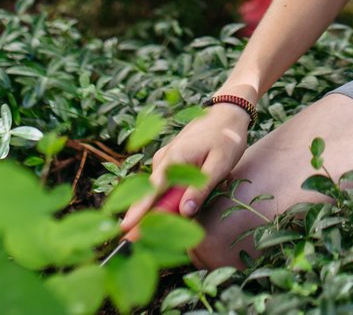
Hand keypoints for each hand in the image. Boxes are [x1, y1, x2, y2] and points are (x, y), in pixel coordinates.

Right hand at [119, 104, 250, 228]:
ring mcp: (165, 159)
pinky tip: (173, 208)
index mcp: (174, 159)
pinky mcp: (170, 161)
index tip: (125, 228)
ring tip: (155, 227)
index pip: (151, 190)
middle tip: (132, 241)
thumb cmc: (226, 137)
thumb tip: (184, 212)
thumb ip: (201, 188)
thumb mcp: (220, 164)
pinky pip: (163, 184)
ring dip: (158, 208)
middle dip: (142, 217)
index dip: (137, 212)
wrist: (227, 112)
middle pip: (149, 194)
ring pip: (157, 190)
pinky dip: (165, 198)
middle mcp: (163, 159)